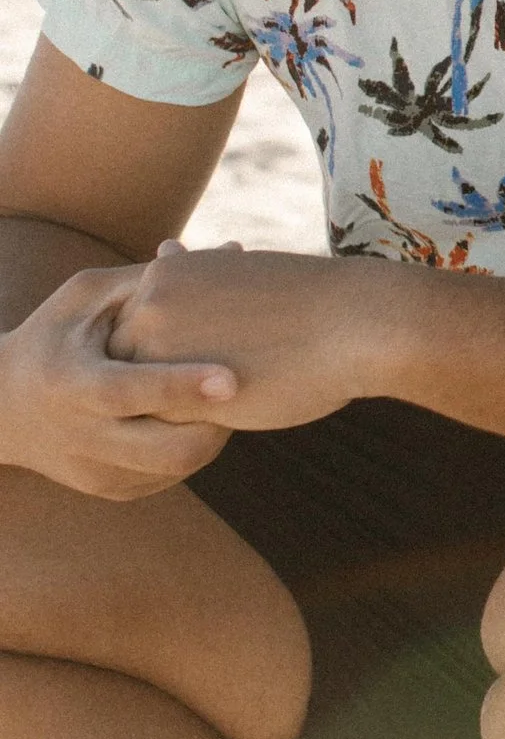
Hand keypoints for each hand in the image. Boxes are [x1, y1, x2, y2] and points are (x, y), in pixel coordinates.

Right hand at [0, 264, 233, 499]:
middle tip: (246, 386)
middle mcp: (79, 437)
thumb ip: (154, 278)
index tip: (231, 378)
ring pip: (177, 467)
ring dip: (214, 433)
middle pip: (164, 450)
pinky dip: (194, 445)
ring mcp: (96, 471)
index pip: (126, 392)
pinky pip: (171, 474)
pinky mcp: (111, 490)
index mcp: (67, 382)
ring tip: (227, 396)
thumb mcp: (88, 296)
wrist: (2, 408)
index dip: (179, 387)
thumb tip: (233, 249)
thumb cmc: (56, 334)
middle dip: (218, 423)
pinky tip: (198, 414)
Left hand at [104, 245, 398, 432]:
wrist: (358, 321)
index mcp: (163, 273)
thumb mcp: (237, 268)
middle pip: (135, 362)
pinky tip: (245, 405)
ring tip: (245, 381)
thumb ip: (190, 272)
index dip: (187, 343)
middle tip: (242, 362)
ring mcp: (156, 352)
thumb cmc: (308, 301)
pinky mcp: (176, 398)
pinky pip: (166, 427)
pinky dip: (198, 425)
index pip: (144, 327)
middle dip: (177, 374)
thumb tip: (163, 247)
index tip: (234, 340)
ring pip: (146, 397)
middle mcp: (148, 306)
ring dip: (184, 401)